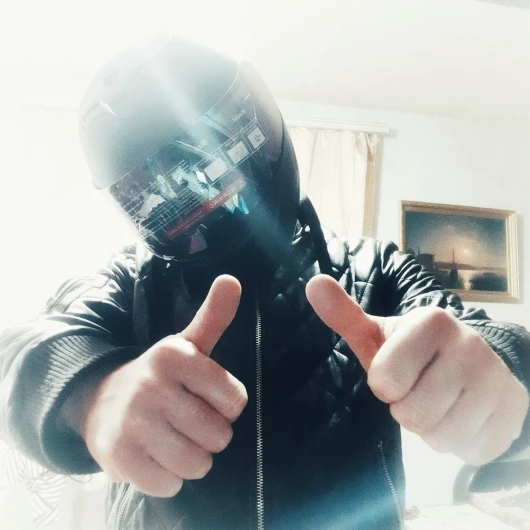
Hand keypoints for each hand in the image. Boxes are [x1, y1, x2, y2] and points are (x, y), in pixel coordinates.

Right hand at [79, 275, 246, 496]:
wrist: (103, 401)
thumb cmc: (161, 375)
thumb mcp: (188, 344)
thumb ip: (214, 315)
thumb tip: (233, 280)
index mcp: (174, 355)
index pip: (236, 401)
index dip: (226, 405)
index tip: (206, 396)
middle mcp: (151, 385)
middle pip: (219, 436)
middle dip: (210, 434)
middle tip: (188, 420)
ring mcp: (132, 423)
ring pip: (198, 464)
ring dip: (192, 458)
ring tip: (173, 438)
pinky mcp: (119, 458)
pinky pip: (169, 485)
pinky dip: (168, 477)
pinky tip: (155, 455)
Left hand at [306, 275, 528, 464]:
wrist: (471, 360)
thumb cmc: (413, 351)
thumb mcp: (377, 334)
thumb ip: (344, 314)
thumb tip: (313, 284)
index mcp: (431, 322)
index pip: (385, 381)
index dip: (385, 385)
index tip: (396, 372)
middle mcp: (470, 345)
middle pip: (414, 415)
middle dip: (407, 410)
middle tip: (418, 391)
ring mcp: (497, 378)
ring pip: (443, 437)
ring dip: (431, 430)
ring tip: (438, 403)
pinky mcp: (514, 410)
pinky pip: (472, 451)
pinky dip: (459, 443)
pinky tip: (462, 416)